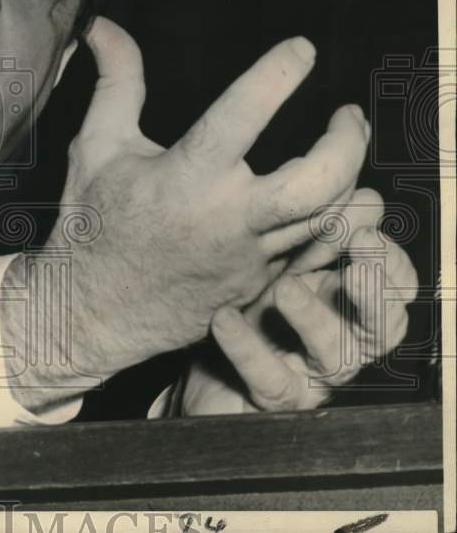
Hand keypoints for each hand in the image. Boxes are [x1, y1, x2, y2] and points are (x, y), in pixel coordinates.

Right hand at [3, 17, 368, 407]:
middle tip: (346, 114)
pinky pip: (315, 251)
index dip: (279, 72)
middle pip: (320, 181)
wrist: (91, 308)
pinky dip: (332, 220)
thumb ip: (116, 82)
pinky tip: (328, 196)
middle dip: (347, 142)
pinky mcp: (257, 284)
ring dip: (350, 180)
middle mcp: (226, 220)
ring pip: (330, 219)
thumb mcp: (97, 147)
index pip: (245, 113)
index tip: (301, 48)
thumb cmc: (91, 224)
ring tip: (345, 148)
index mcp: (185, 179)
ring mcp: (249, 258)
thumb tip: (104, 27)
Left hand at [179, 190, 418, 414]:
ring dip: (314, 318)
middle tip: (358, 262)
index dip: (389, 260)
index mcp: (348, 298)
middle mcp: (343, 339)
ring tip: (284, 289)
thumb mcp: (278, 258)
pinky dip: (249, 350)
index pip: (395, 283)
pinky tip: (225, 320)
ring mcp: (313, 374)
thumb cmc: (246, 300)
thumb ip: (321, 227)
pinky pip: (271, 379)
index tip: (364, 231)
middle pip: (384, 325)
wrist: (201, 362)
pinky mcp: (276, 399)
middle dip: (376, 293)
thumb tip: (364, 194)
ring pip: (337, 356)